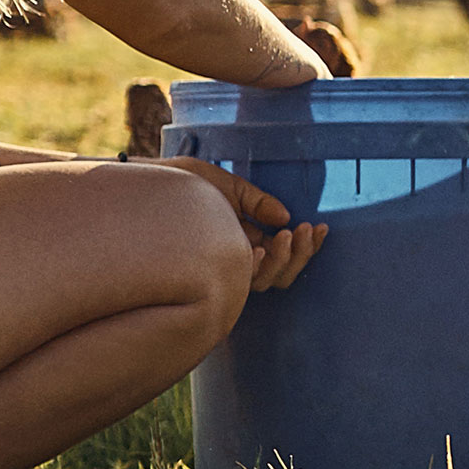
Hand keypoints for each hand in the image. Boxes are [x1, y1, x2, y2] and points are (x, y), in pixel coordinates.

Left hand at [151, 157, 327, 291]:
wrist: (146, 188)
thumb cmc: (181, 186)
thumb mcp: (226, 188)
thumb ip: (256, 202)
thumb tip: (285, 216)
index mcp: (245, 241)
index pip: (284, 255)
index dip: (308, 247)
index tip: (322, 227)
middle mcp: (236, 260)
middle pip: (282, 275)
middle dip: (301, 255)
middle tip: (306, 231)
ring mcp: (223, 269)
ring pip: (266, 281)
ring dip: (283, 261)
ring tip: (286, 235)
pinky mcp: (207, 274)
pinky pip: (238, 282)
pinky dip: (253, 268)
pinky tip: (258, 252)